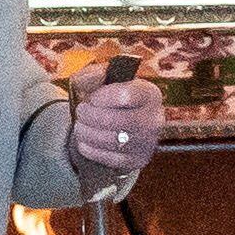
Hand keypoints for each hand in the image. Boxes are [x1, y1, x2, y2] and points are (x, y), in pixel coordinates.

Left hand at [68, 61, 164, 176]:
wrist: (118, 125)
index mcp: (149, 93)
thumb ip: (93, 74)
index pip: (126, 96)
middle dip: (92, 116)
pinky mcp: (138, 160)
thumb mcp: (100, 81)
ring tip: (80, 127)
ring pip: (113, 141)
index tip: (92, 98)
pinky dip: (92, 150)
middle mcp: (154, 118)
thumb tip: (96, 75)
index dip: (102, 97)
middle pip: (119, 120)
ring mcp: (148, 142)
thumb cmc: (110, 99)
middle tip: (80, 112)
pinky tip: (84, 141)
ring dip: (88, 133)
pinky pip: (111, 159)